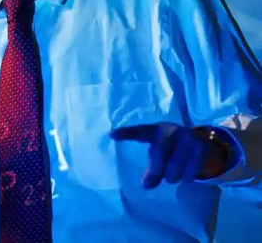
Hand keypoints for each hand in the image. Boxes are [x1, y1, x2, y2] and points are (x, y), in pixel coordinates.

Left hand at [111, 122, 236, 188]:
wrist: (204, 142)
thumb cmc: (173, 149)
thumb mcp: (161, 153)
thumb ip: (152, 168)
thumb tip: (146, 186)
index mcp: (156, 130)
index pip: (139, 131)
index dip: (126, 133)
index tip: (111, 135)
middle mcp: (170, 130)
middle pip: (157, 154)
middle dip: (155, 171)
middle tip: (149, 184)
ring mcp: (186, 138)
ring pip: (173, 170)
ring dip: (172, 177)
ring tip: (175, 170)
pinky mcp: (200, 149)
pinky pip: (188, 174)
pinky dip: (186, 178)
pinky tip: (188, 171)